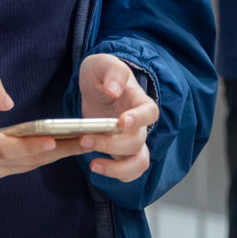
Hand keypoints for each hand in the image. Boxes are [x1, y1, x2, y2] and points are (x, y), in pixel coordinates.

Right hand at [0, 77, 85, 187]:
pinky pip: (13, 169)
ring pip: (23, 167)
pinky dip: (33, 159)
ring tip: (80, 145)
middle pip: (26, 161)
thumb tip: (9, 101)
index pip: (11, 149)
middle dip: (59, 150)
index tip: (58, 139)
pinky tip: (52, 149)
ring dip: (51, 156)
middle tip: (89, 141)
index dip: (35, 145)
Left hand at [75, 53, 159, 181]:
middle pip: (137, 141)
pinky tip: (96, 166)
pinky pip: (128, 172)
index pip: (150, 112)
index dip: (139, 119)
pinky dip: (116, 174)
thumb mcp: (102, 63)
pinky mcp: (119, 151)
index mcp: (138, 101)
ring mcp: (130, 140)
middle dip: (112, 144)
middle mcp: (139, 124)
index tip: (122, 121)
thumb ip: (112, 72)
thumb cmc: (101, 73)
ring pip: (139, 163)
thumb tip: (114, 91)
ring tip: (94, 165)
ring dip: (118, 168)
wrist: (95, 85)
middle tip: (86, 139)